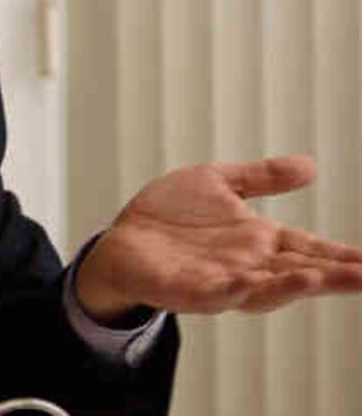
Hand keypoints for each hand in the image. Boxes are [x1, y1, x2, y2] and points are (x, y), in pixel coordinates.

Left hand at [76, 155, 361, 322]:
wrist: (119, 240)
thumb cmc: (169, 216)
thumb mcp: (218, 183)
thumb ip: (262, 178)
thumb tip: (311, 165)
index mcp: (260, 241)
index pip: (312, 249)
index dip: (345, 256)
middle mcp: (248, 265)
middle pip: (300, 274)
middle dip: (336, 277)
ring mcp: (219, 280)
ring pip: (263, 290)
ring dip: (291, 287)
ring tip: (321, 279)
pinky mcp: (186, 290)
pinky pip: (215, 293)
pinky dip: (233, 289)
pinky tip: (247, 281)